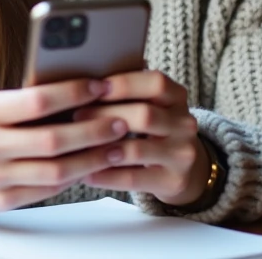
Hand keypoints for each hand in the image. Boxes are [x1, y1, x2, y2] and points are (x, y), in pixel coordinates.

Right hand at [0, 78, 131, 212]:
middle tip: (120, 119)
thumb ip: (21, 102)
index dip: (73, 93)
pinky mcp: (1, 201)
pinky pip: (47, 189)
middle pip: (53, 139)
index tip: (100, 85)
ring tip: (115, 145)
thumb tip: (74, 92)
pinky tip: (90, 165)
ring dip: (92, 157)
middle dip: (94, 129)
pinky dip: (73, 177)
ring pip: (56, 170)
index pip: (36, 100)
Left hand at [73, 70, 211, 206]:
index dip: (125, 83)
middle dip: (105, 114)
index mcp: (177, 97)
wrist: (183, 169)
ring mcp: (182, 154)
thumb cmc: (152, 129)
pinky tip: (86, 173)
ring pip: (136, 150)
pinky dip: (106, 176)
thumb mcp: (151, 105)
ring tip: (77, 145)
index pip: (156, 83)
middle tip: (76, 115)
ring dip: (102, 148)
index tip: (94, 87)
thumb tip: (84, 80)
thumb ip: (128, 92)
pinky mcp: (173, 181)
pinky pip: (133, 179)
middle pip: (145, 115)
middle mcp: (185, 124)